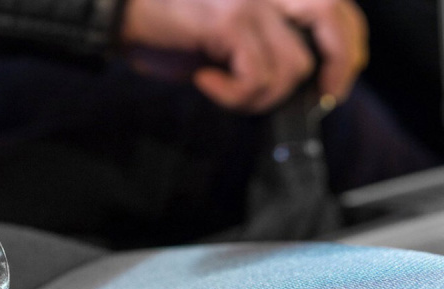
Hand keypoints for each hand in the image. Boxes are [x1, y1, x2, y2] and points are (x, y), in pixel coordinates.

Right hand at [121, 0, 365, 111]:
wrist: (120, 15)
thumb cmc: (168, 24)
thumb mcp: (229, 24)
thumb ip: (269, 36)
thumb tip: (303, 75)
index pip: (336, 4)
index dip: (348, 44)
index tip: (334, 80)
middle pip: (334, 20)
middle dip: (337, 67)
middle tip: (321, 99)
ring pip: (292, 66)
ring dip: (261, 95)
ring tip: (225, 89)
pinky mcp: (231, 20)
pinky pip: (256, 78)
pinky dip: (234, 95)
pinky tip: (206, 81)